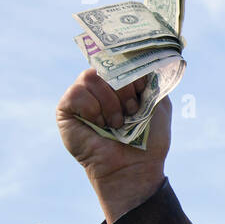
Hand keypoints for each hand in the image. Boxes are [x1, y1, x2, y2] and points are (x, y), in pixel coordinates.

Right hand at [56, 68, 171, 223]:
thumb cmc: (148, 140)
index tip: (141, 89)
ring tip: (116, 124)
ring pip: (92, 77)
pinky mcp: (65, 110)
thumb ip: (150, 78)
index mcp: (119, 82)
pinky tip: (100, 125)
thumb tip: (141, 58)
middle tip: (131, 113)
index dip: (131, 69)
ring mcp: (80, 97)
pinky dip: (94, 110)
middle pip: (106, 64)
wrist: (135, 168)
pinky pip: (77, 93)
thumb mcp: (158, 104)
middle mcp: (98, 86)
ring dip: (111, 103)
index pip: (118, 56)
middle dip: (125, 90)